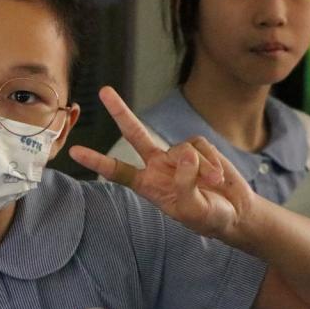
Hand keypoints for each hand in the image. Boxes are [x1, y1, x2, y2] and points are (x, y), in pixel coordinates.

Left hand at [69, 86, 254, 241]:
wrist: (235, 212)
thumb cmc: (208, 217)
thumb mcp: (193, 210)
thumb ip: (184, 184)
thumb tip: (183, 153)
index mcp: (148, 185)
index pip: (118, 171)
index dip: (97, 161)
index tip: (74, 152)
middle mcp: (157, 166)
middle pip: (135, 134)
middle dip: (120, 112)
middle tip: (103, 91)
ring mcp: (177, 155)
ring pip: (181, 148)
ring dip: (199, 168)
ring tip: (212, 185)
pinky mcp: (198, 148)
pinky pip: (200, 147)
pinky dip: (211, 162)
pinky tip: (218, 177)